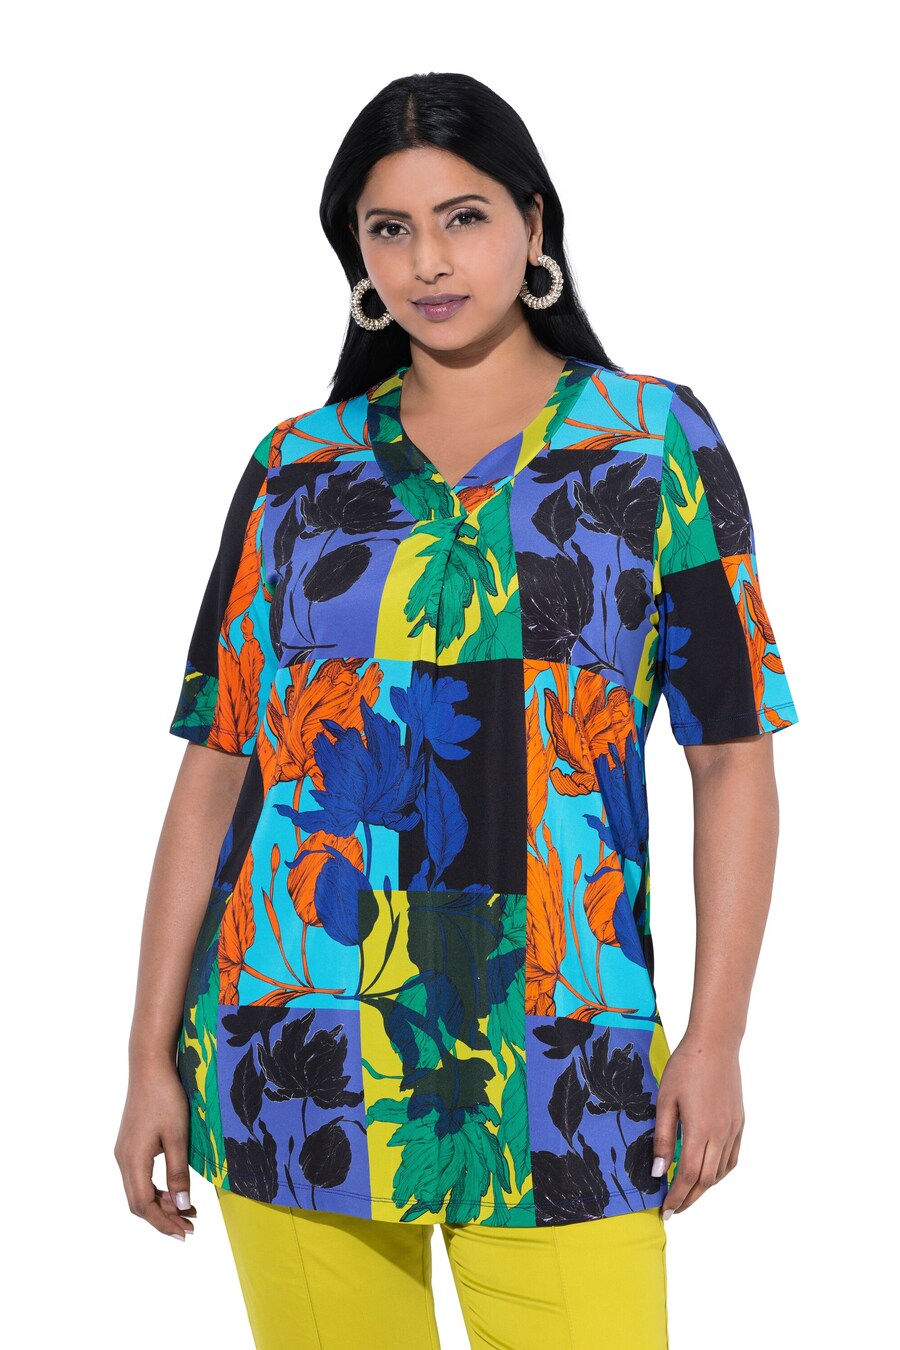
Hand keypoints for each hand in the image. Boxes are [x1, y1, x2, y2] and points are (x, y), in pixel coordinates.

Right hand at [115, 1056, 197, 1240]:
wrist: (149, 1067)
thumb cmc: (165, 1097)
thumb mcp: (178, 1135)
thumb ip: (178, 1172)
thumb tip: (181, 1207)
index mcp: (133, 1160)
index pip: (144, 1205)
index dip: (164, 1223)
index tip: (186, 1233)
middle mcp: (123, 1159)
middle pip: (139, 1203)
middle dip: (164, 1218)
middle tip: (191, 1226)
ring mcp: (125, 1152)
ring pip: (139, 1190)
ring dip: (161, 1204)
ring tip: (188, 1211)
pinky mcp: (130, 1144)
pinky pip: (140, 1177)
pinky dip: (157, 1188)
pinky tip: (175, 1189)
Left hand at [651, 1033, 744, 1219]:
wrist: (715, 1044)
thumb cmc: (685, 1067)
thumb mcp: (665, 1100)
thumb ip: (661, 1137)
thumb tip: (658, 1172)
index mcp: (700, 1130)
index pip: (688, 1176)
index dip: (676, 1197)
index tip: (665, 1210)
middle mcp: (721, 1135)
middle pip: (706, 1180)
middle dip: (689, 1199)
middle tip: (674, 1210)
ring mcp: (733, 1129)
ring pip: (721, 1172)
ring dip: (704, 1188)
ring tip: (687, 1194)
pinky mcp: (739, 1122)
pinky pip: (732, 1158)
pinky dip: (720, 1172)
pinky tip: (708, 1173)